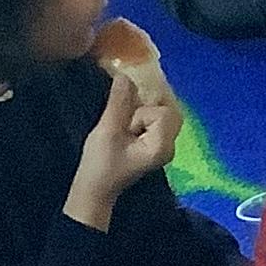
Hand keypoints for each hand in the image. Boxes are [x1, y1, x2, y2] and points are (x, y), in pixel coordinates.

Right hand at [66, 70, 180, 230]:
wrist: (95, 190)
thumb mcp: (107, 131)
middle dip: (149, 106)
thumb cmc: (100, 165)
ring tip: (127, 125)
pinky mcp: (155, 143)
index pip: (162, 113)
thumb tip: (124, 75)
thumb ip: (118, 103)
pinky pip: (157, 120)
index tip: (127, 128)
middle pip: (170, 110)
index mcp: (161, 146)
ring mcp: (163, 145)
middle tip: (129, 117)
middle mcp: (169, 146)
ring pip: (164, 113)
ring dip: (145, 110)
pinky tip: (129, 122)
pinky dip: (144, 115)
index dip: (142, 113)